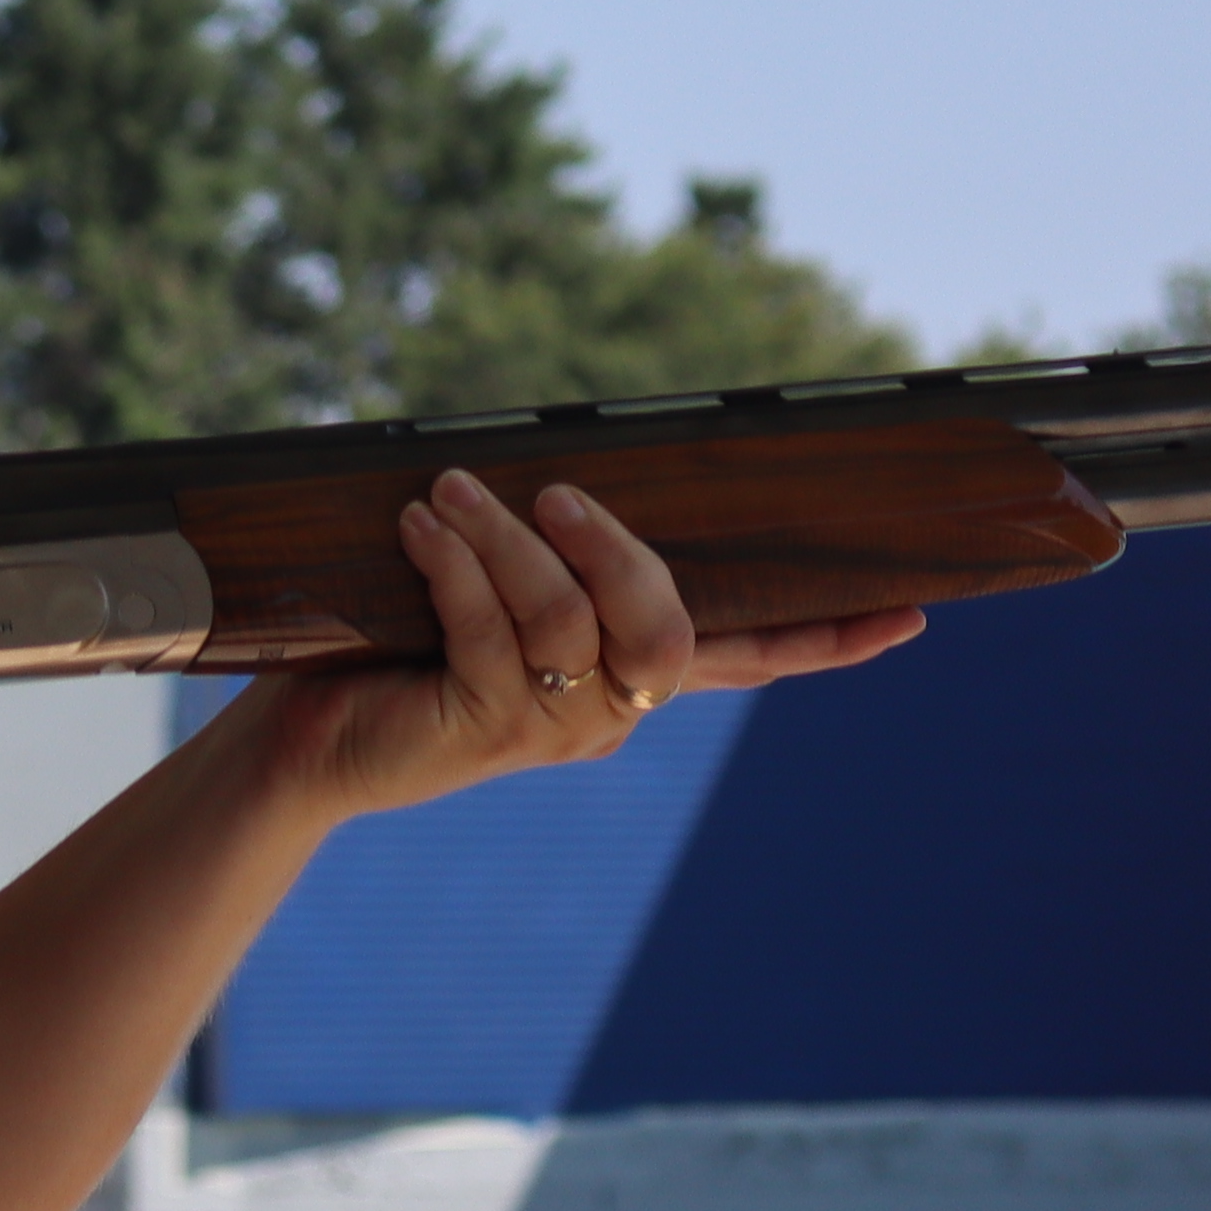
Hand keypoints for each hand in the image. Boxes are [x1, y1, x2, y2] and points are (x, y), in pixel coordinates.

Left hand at [235, 467, 925, 823]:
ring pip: (572, 620)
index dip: (826, 639)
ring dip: (510, 540)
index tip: (910, 616)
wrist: (300, 744)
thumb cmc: (396, 651)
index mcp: (628, 679)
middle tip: (558, 494)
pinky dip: (459, 564)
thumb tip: (579, 466)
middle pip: (668, 629)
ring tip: (450, 491)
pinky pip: (494, 629)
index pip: (748, 659)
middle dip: (618, 550)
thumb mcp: (492, 593)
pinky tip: (423, 525)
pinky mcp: (484, 729)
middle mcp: (608, 713)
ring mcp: (551, 729)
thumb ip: (554, 553)